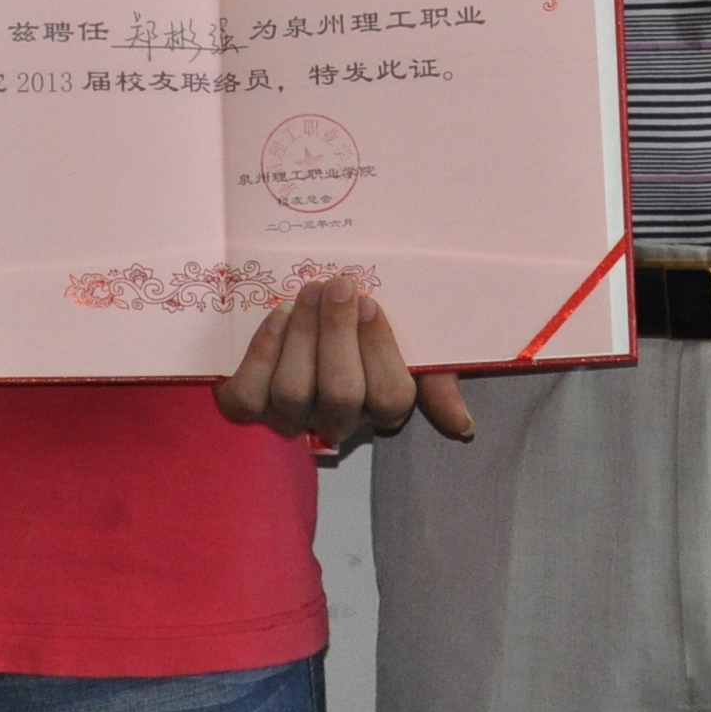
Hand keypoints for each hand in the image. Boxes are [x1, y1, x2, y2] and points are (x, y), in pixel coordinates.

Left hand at [214, 277, 477, 452]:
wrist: (311, 306)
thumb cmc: (366, 325)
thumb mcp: (414, 344)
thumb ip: (438, 377)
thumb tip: (464, 427)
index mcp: (379, 405)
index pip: (389, 396)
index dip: (379, 350)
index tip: (371, 302)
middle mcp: (334, 420)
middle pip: (340, 394)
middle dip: (338, 335)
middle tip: (340, 284)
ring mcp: (287, 416)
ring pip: (293, 393)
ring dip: (302, 335)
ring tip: (309, 290)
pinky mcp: (246, 405)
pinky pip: (249, 395)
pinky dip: (262, 353)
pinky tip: (276, 315)